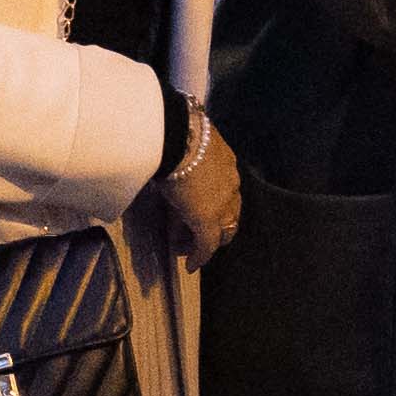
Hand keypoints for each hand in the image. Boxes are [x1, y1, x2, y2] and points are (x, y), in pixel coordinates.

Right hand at [156, 116, 243, 261]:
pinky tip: (190, 265)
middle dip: (213, 225)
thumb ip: (182, 154)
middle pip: (229, 212)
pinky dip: (199, 255)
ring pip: (220, 229)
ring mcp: (222, 203)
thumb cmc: (174, 131)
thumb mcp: (182, 143)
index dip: (212, 204)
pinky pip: (207, 244)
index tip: (194, 211)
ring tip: (185, 248)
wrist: (176, 135)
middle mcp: (230, 182)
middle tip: (193, 234)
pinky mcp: (209, 220)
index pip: (224, 189)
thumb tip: (165, 156)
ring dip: (204, 239)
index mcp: (224, 161)